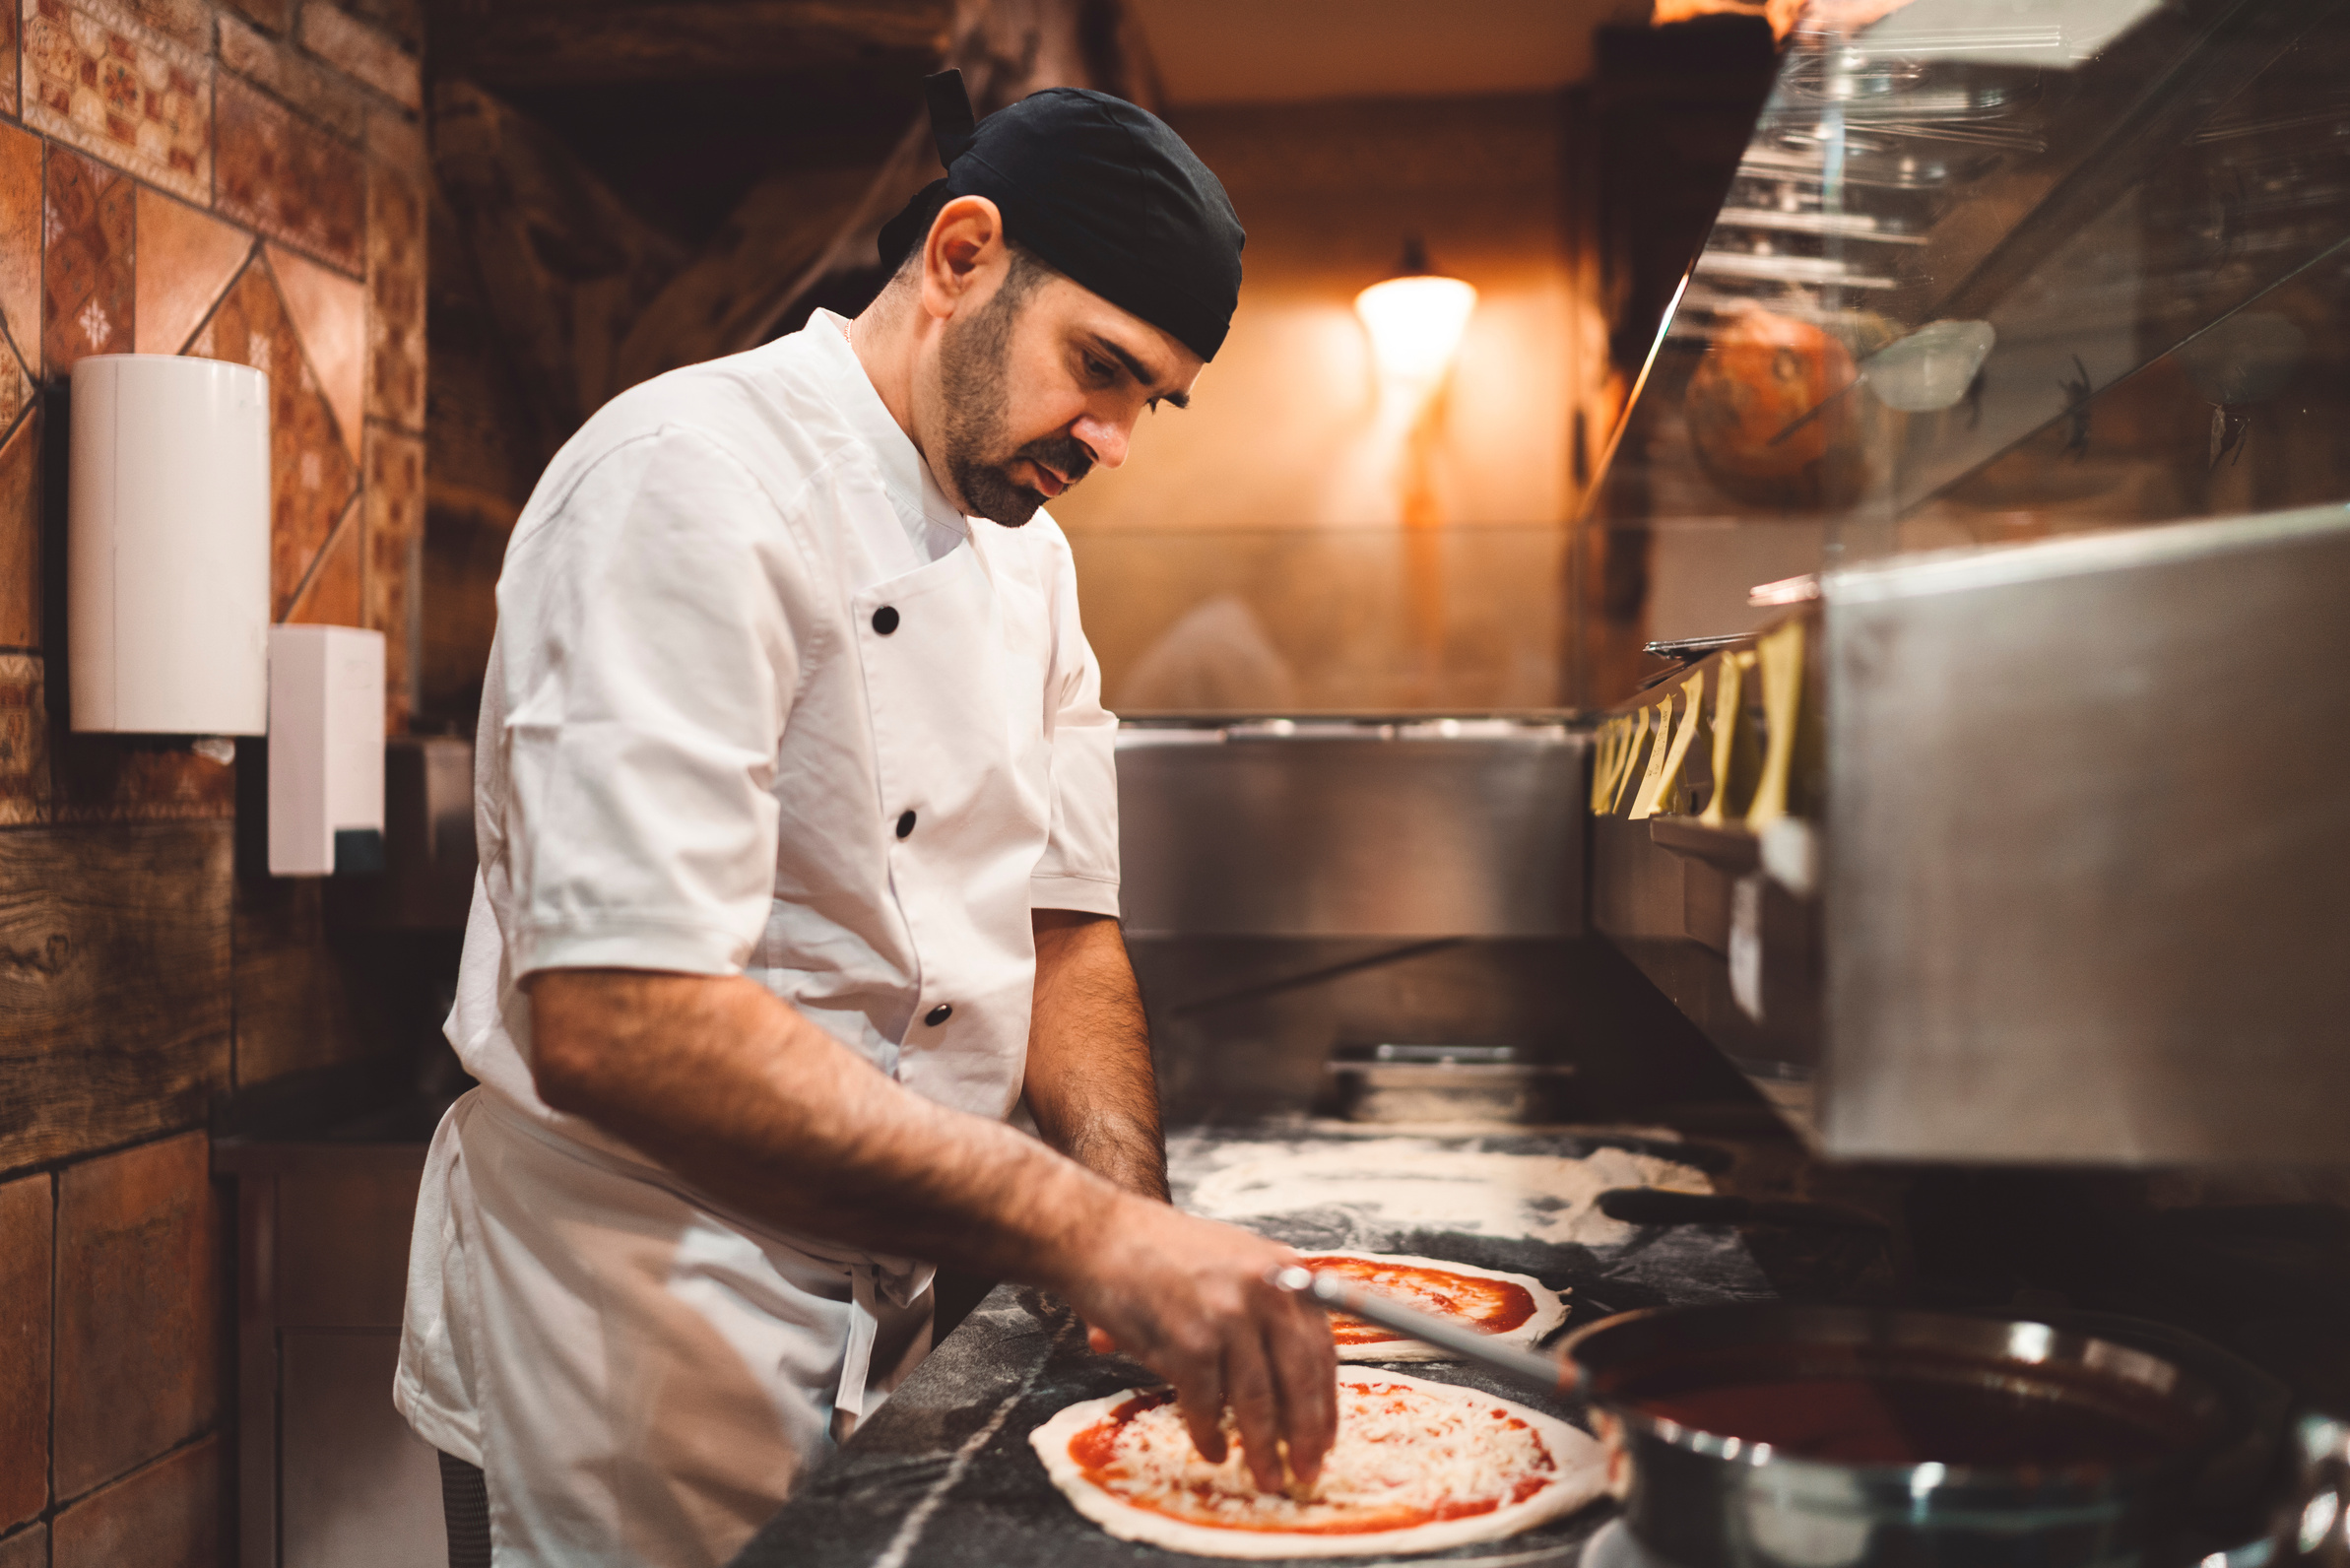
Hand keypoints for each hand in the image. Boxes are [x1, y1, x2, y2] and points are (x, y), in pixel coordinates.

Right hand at [1053, 1197, 1337, 1492]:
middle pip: (1300, 1379)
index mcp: (1284, 1270)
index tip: (1325, 1436)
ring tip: (1267, 1477)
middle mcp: (1266, 1290)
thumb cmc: (1158, 1251)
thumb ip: (1267, 1308)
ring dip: (1263, 1448)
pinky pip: (1207, 1406)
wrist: (1097, 1234)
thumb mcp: (1234, 1261)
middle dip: (1306, 1434)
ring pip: (1258, 1400)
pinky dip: (1209, 1434)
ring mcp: (1229, 1316)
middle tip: (1306, 1471)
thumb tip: (1292, 1385)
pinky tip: (1213, 1449)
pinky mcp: (1191, 1342)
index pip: (1321, 1347)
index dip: (1325, 1400)